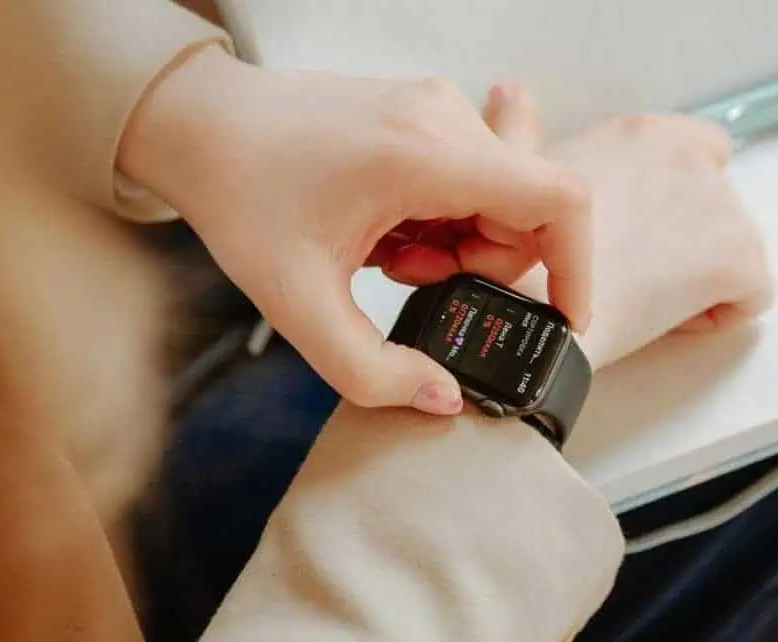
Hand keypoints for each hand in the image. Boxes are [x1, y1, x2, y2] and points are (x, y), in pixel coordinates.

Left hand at [119, 46, 590, 414]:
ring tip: (385, 253)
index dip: (576, 268)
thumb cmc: (240, 194)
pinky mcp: (423, 113)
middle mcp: (443, 119)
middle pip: (526, 212)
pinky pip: (469, 179)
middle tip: (408, 277)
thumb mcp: (299, 304)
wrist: (200, 127)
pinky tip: (384, 229)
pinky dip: (439, 219)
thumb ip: (372, 372)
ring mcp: (435, 109)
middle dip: (481, 267)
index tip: (561, 315)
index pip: (559, 201)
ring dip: (455, 244)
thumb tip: (441, 397)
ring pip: (498, 198)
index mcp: (425, 156)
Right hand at [477, 84, 774, 368]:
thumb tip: (509, 92)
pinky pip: (749, 296)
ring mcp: (723, 207)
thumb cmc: (519, 259)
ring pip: (731, 250)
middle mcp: (692, 157)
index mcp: (644, 134)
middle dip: (682, 237)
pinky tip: (660, 321)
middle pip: (713, 204)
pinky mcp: (739, 262)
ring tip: (636, 297)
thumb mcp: (515, 176)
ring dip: (695, 274)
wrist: (533, 320)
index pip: (697, 152)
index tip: (627, 230)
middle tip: (627, 271)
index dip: (668, 197)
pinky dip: (715, 313)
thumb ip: (521, 129)